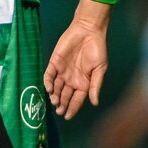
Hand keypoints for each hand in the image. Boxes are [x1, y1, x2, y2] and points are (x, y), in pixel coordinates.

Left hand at [44, 0, 111, 119]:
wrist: (88, 31)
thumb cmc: (97, 49)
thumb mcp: (100, 69)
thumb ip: (95, 85)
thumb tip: (94, 103)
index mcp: (83, 83)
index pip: (76, 100)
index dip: (72, 108)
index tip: (67, 116)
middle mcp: (71, 80)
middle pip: (64, 96)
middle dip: (61, 104)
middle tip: (58, 110)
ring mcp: (62, 72)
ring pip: (55, 87)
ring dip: (54, 95)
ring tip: (54, 100)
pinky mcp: (54, 63)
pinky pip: (49, 75)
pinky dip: (48, 82)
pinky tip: (49, 88)